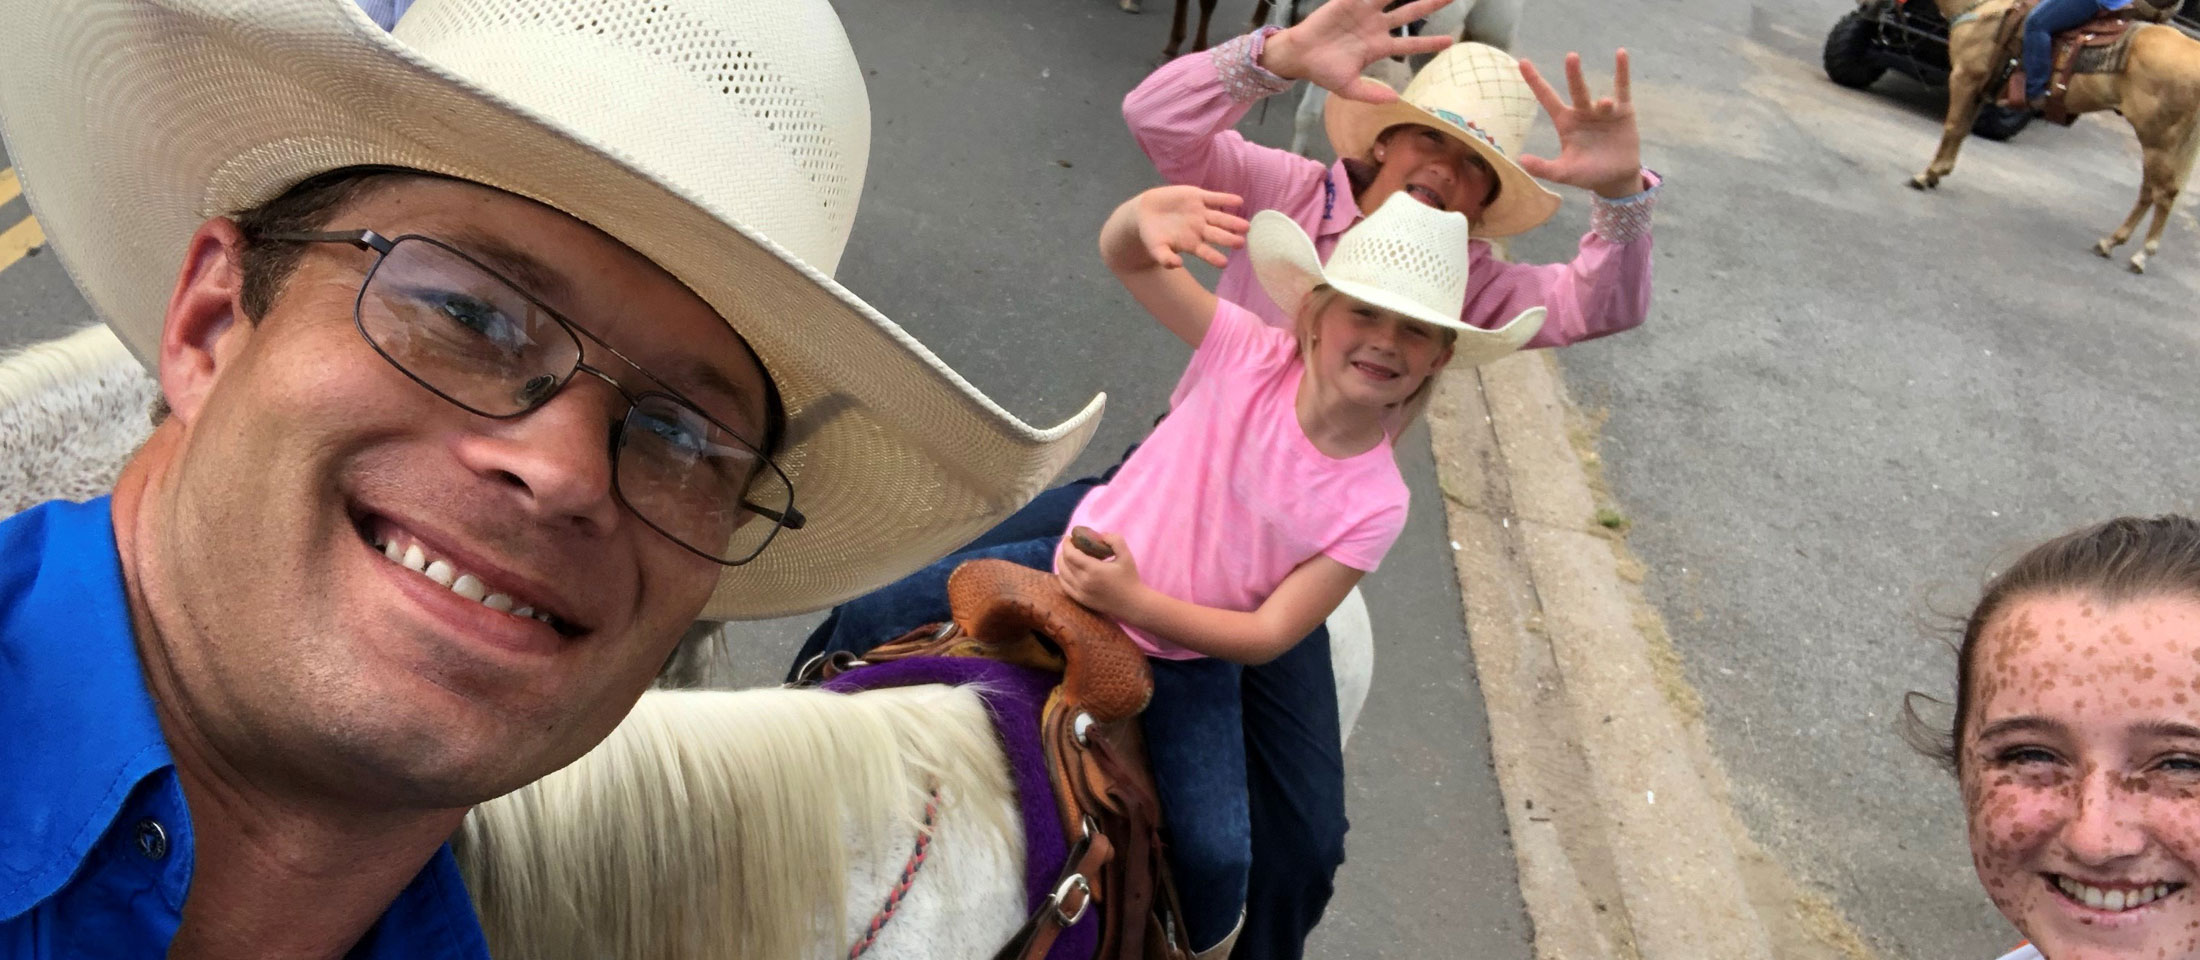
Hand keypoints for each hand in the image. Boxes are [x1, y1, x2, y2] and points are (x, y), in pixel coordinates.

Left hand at [1055, 530, 1145, 619]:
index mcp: (1093, 569)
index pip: (1070, 554)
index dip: (1066, 544)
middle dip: (1064, 551)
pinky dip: (1063, 575)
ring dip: (1062, 562)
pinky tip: (1069, 570)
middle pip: (1063, 563)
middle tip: (1071, 545)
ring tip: (1070, 556)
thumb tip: (1100, 535)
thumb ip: (1114, 540)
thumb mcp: (1126, 555)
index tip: (1069, 537)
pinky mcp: (1080, 599)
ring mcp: (1080, 592)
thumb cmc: (1130, 578)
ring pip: (1061, 574)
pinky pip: (1064, 585)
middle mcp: (1083, 581)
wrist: (1132, 604)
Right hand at [1133, 186, 1249, 268]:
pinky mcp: (1198, 197)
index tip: (1224, 263)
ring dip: (1233, 222)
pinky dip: (1226, 199)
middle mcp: (1200, 229)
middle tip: (1241, 243)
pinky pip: (1215, 198)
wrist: (1145, 211)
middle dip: (1229, 239)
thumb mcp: (1156, 248)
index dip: (1214, 257)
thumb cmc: (1152, 234)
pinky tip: (1239, 201)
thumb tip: (1176, 265)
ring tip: (1246, 226)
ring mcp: (1201, 213)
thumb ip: (1165, 257)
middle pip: (1218, 235)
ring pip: (1220, 218)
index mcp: (1192, 244)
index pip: (1206, 252)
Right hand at [1261, 0, 1456, 103]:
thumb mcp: (1348, 89)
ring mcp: (1364, 12)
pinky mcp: (1349, 2)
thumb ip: (1371, 94)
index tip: (1450, 41)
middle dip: (1430, 4)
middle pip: (1410, 13)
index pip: (1410, 44)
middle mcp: (1376, 27)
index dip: (1430, 42)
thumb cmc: (1323, 72)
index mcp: (1378, 47)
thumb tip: (1395, 100)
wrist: (1298, 56)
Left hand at [1515, 50, 1645, 198]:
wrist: (1617, 179)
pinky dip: (1622, 71)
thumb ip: (1543, 168)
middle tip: (1571, 57)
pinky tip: (1621, 54)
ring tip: (1604, 104)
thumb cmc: (1588, 174)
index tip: (1522, 61)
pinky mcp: (1623, 112)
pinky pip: (1622, 89)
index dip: (1535, 81)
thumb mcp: (1564, 173)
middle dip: (1574, 74)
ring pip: (1601, 98)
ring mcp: (1603, 110)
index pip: (1547, 97)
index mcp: (1565, 122)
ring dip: (1602, 101)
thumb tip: (1520, 160)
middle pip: (1576, 90)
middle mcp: (1582, 112)